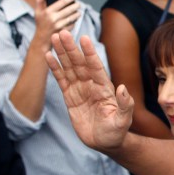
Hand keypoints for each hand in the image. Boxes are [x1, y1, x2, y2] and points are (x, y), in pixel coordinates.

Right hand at [33, 0, 81, 50]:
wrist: (42, 39)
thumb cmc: (40, 23)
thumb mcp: (37, 11)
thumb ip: (40, 0)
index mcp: (48, 11)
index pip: (63, 1)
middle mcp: (54, 18)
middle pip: (70, 9)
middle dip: (76, 5)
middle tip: (78, 4)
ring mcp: (59, 26)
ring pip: (73, 17)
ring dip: (77, 13)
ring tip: (78, 11)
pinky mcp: (64, 32)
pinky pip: (73, 24)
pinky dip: (74, 21)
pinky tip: (74, 19)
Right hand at [45, 30, 133, 151]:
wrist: (105, 142)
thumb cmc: (117, 131)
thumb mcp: (123, 120)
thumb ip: (125, 105)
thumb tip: (123, 88)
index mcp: (105, 88)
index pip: (96, 67)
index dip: (90, 53)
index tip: (84, 38)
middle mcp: (92, 85)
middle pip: (79, 63)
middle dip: (71, 48)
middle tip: (62, 32)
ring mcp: (80, 89)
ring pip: (69, 68)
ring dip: (62, 53)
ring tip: (54, 37)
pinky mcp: (70, 97)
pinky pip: (61, 80)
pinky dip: (55, 68)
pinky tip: (48, 56)